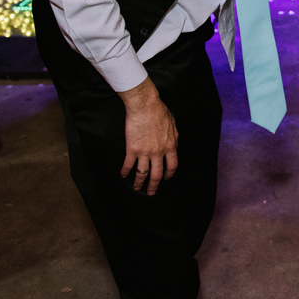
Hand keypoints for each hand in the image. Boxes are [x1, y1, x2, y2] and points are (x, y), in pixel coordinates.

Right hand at [118, 79, 178, 194]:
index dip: (169, 174)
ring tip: (136, 188)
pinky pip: (129, 165)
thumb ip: (174, 138)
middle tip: (151, 192)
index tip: (166, 178)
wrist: (145, 106)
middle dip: (154, 186)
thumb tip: (175, 145)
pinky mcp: (132, 149)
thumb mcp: (173, 125)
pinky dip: (126, 171)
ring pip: (142, 173)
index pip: (172, 166)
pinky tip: (124, 175)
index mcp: (171, 146)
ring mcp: (145, 152)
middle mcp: (159, 152)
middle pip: (157, 174)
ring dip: (139, 183)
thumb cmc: (159, 112)